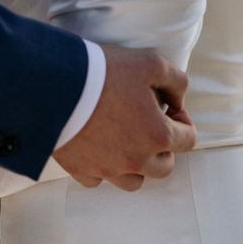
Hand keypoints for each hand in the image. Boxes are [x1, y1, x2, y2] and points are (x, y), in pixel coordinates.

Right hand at [51, 44, 194, 191]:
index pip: (189, 139)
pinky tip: (95, 146)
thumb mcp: (150, 62)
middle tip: (146, 124)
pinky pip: (98, 179)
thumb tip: (178, 101)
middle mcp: (137, 159)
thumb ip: (176, 82)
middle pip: (164, 167)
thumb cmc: (104, 71)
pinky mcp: (81, 170)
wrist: (53, 84)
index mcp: (158, 135)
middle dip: (161, 147)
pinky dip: (101, 167)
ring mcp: (108, 169)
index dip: (182, 121)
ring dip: (135, 164)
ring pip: (134, 181)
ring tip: (123, 140)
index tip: (166, 107)